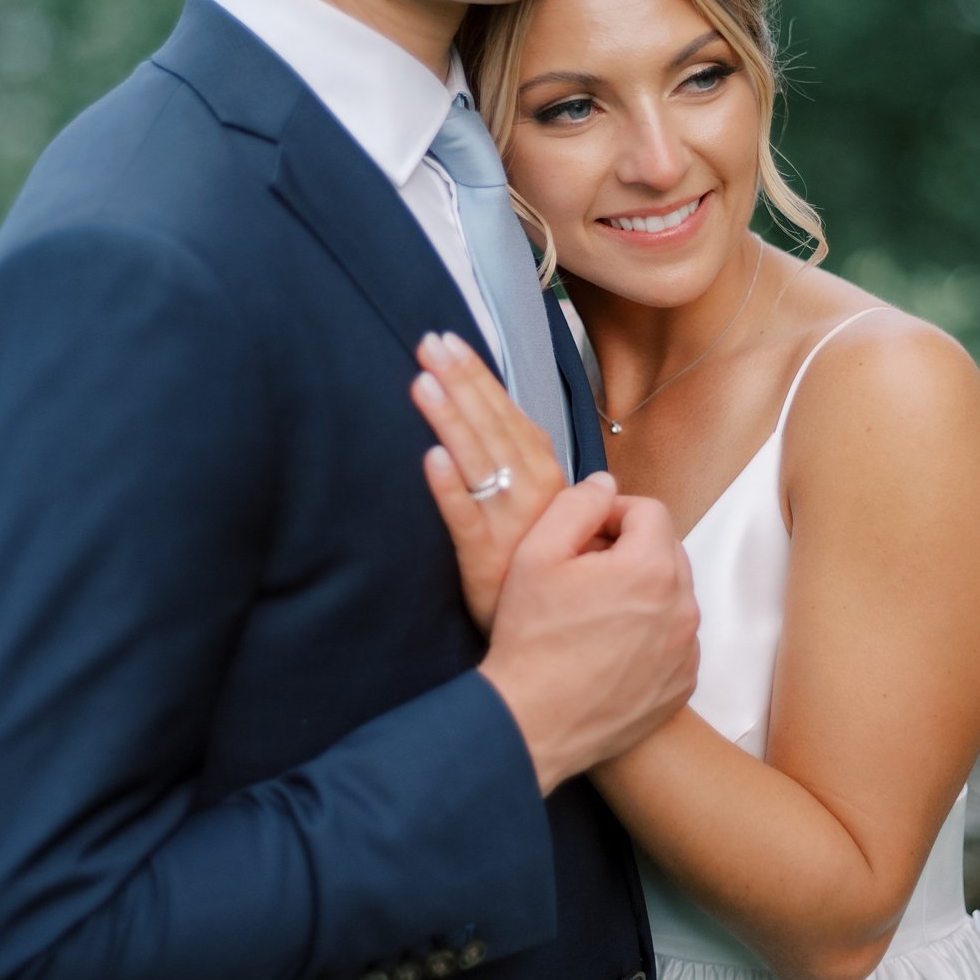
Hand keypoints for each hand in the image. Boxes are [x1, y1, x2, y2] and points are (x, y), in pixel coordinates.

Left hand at [411, 330, 568, 632]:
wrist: (556, 637)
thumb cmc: (543, 568)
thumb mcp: (549, 515)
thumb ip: (529, 468)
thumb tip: (516, 423)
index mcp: (547, 480)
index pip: (511, 416)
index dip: (480, 378)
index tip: (453, 343)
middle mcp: (531, 495)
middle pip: (493, 427)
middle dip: (461, 381)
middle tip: (430, 343)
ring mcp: (507, 525)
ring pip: (478, 462)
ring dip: (452, 420)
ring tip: (423, 382)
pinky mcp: (482, 558)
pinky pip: (465, 519)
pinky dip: (449, 489)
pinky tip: (431, 458)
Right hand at [479, 486, 700, 794]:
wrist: (532, 723)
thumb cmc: (531, 640)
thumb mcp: (536, 554)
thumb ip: (577, 504)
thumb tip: (605, 483)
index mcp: (652, 568)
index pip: (649, 511)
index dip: (612, 514)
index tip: (584, 535)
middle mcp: (682, 607)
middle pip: (665, 551)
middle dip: (629, 551)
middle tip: (584, 572)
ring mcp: (687, 650)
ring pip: (672, 596)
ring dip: (641, 592)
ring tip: (594, 612)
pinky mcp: (682, 684)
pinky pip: (674, 640)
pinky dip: (649, 635)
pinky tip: (608, 648)